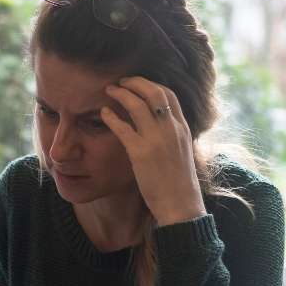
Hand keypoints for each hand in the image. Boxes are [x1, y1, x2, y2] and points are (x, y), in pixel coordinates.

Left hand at [100, 77, 205, 224]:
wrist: (181, 205)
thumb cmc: (179, 182)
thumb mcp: (182, 152)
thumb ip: (172, 135)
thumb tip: (160, 126)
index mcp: (182, 128)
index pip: (169, 95)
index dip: (151, 84)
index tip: (138, 83)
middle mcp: (171, 129)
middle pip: (153, 92)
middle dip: (135, 82)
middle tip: (121, 81)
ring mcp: (156, 140)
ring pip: (137, 104)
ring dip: (121, 93)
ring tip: (109, 90)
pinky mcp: (141, 153)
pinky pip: (123, 128)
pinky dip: (111, 116)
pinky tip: (103, 113)